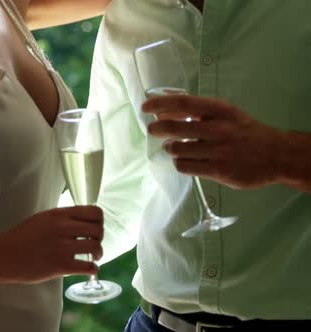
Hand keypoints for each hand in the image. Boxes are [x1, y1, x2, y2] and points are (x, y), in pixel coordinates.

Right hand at [0, 206, 103, 283]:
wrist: (4, 255)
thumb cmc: (21, 237)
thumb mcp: (42, 219)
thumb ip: (62, 218)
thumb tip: (83, 222)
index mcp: (59, 214)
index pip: (93, 211)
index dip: (99, 220)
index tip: (95, 226)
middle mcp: (63, 228)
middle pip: (98, 229)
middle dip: (99, 237)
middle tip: (93, 243)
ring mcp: (62, 247)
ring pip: (96, 247)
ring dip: (98, 253)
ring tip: (93, 257)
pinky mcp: (61, 266)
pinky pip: (89, 267)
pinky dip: (93, 269)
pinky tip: (89, 269)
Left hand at [142, 95, 285, 189]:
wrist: (276, 155)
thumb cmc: (244, 131)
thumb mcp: (225, 114)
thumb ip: (197, 112)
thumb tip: (162, 112)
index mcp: (220, 110)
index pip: (183, 103)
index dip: (160, 104)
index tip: (145, 107)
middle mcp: (218, 128)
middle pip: (174, 128)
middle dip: (157, 129)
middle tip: (152, 131)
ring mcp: (218, 151)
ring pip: (176, 149)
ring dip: (171, 148)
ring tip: (176, 147)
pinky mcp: (217, 170)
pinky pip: (184, 166)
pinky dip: (180, 162)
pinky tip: (186, 160)